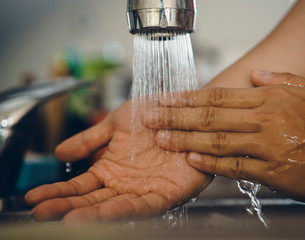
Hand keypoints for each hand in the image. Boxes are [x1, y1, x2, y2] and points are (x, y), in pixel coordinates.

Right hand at [25, 100, 211, 223]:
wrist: (186, 111)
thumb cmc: (155, 116)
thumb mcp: (117, 124)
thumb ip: (90, 139)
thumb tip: (60, 153)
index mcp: (111, 168)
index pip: (80, 185)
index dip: (58, 191)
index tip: (34, 197)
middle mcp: (125, 183)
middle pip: (92, 200)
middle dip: (66, 206)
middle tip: (42, 212)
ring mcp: (144, 189)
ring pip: (114, 206)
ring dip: (91, 214)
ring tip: (67, 218)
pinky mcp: (167, 194)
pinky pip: (145, 205)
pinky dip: (126, 210)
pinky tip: (107, 211)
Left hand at [144, 70, 304, 203]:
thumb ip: (280, 81)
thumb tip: (255, 76)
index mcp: (271, 98)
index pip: (219, 96)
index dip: (188, 98)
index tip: (166, 99)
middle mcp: (265, 119)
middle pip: (211, 116)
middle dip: (177, 116)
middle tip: (151, 117)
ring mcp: (268, 146)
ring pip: (218, 140)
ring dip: (186, 139)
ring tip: (162, 138)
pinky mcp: (273, 172)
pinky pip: (236, 167)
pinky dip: (212, 164)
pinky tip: (193, 160)